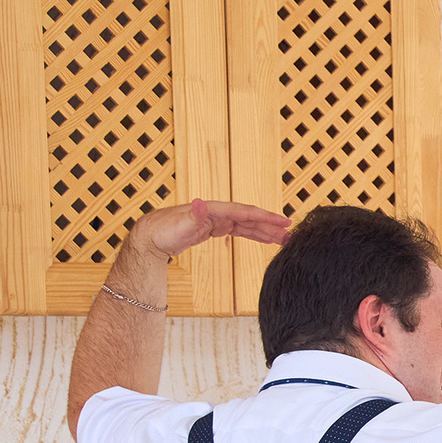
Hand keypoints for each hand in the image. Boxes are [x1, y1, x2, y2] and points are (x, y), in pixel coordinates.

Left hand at [127, 199, 291, 260]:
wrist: (150, 237)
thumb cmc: (162, 231)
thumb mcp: (179, 225)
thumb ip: (193, 215)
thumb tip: (200, 203)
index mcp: (213, 210)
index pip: (244, 212)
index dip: (265, 217)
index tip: (283, 222)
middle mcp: (217, 212)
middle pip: (250, 218)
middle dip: (271, 225)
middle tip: (291, 233)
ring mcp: (217, 220)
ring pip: (247, 225)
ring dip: (265, 231)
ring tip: (284, 239)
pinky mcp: (214, 228)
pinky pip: (240, 231)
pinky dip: (253, 234)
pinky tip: (264, 239)